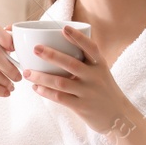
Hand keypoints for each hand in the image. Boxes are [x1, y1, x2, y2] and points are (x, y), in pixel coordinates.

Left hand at [21, 25, 136, 144]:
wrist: (118, 116)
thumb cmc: (103, 90)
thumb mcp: (99, 72)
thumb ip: (85, 62)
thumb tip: (59, 46)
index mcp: (99, 65)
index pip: (90, 48)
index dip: (78, 37)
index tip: (64, 28)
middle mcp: (95, 77)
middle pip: (71, 63)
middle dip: (52, 55)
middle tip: (36, 48)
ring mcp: (88, 92)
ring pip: (61, 83)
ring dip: (41, 77)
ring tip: (26, 72)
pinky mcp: (82, 107)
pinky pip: (60, 98)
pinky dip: (46, 92)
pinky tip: (36, 87)